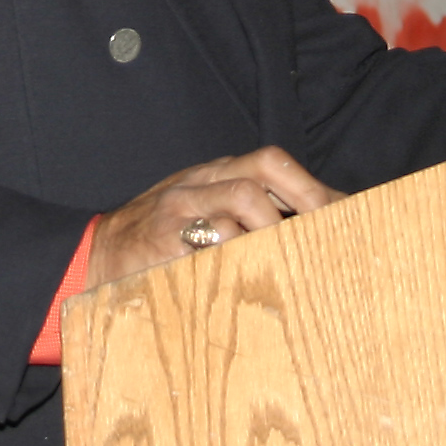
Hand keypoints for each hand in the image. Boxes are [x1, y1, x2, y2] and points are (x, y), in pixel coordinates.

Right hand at [86, 146, 340, 290]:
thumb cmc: (161, 243)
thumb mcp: (202, 216)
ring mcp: (179, 210)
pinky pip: (209, 242)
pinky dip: (236, 257)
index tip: (350, 215)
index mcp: (213, 175)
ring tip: (295, 258)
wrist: (94, 259)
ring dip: (274, 228)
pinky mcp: (162, 243)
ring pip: (240, 199)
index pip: (272, 164)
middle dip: (304, 196)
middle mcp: (199, 184)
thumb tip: (315, 230)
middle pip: (262, 169)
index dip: (314, 188)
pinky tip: (252, 281)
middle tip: (331, 232)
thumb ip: (247, 216)